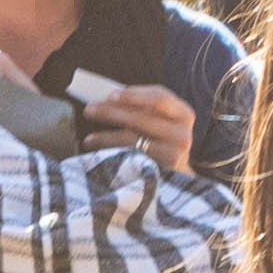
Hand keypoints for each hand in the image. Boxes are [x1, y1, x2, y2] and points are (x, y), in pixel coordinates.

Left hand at [74, 82, 200, 170]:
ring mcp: (174, 155)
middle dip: (111, 111)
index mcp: (184, 114)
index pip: (159, 97)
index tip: (110, 95)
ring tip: (87, 136)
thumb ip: (143, 107)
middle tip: (90, 109)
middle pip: (141, 117)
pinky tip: (95, 146)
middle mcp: (183, 134)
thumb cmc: (162, 141)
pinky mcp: (161, 171)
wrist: (177, 178)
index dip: (134, 94)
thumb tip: (107, 97)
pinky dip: (108, 150)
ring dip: (105, 135)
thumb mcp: (161, 121)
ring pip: (132, 138)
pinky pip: (128, 156)